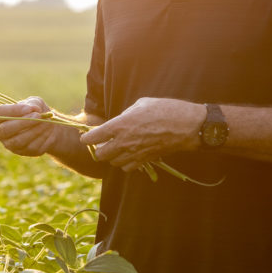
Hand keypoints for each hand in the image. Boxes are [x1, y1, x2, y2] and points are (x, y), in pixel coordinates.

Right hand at [0, 97, 59, 157]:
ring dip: (35, 131)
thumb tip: (35, 109)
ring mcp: (10, 145)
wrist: (45, 125)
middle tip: (38, 116)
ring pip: (19, 141)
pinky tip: (49, 130)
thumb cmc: (35, 111)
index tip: (29, 108)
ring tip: (47, 122)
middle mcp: (0, 133)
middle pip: (6, 130)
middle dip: (23, 122)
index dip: (14, 110)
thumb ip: (33, 104)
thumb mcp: (34, 102)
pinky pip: (31, 148)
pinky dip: (42, 138)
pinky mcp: (23, 153)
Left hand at [80, 97, 203, 170]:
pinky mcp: (145, 160)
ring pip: (113, 163)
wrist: (185, 126)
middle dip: (98, 149)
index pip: (94, 137)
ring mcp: (134, 153)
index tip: (85, 137)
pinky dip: (124, 163)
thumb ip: (125, 115)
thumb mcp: (140, 104)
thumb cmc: (164, 110)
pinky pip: (127, 168)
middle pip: (100, 155)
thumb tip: (119, 121)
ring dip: (111, 156)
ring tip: (116, 148)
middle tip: (101, 143)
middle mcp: (124, 142)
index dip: (86, 138)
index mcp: (120, 125)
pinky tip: (128, 155)